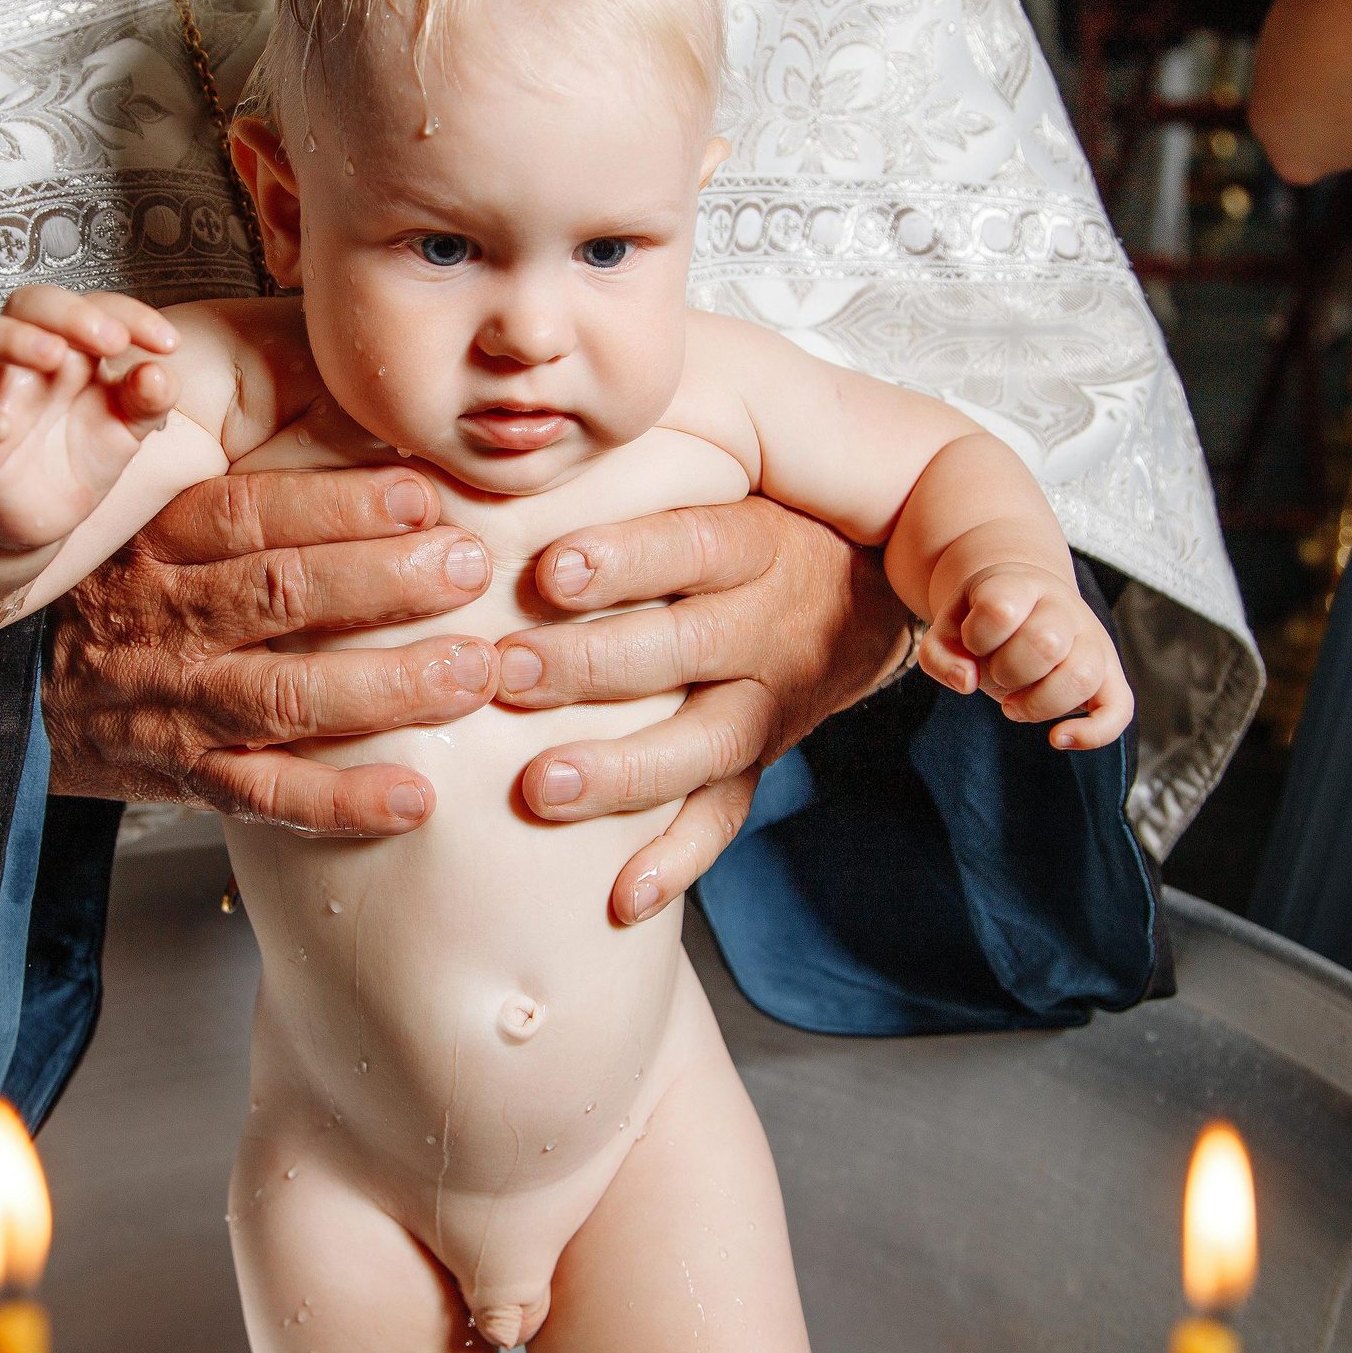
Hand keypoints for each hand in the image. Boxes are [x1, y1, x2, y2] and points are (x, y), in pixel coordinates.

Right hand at [0, 285, 181, 552]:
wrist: (41, 514)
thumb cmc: (81, 452)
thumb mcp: (128, 426)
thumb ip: (149, 399)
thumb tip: (159, 371)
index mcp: (72, 348)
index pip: (94, 307)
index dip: (131, 315)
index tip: (168, 343)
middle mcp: (25, 360)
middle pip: (29, 304)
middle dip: (70, 314)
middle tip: (112, 341)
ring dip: (13, 339)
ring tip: (53, 356)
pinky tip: (1, 428)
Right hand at [44, 467, 497, 833]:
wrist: (20, 695)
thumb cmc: (119, 598)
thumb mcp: (149, 524)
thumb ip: (238, 498)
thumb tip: (365, 444)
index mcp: (157, 541)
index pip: (252, 512)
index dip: (341, 503)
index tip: (422, 497)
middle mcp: (164, 618)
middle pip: (281, 593)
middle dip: (387, 581)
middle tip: (470, 568)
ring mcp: (176, 703)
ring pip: (286, 694)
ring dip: (389, 686)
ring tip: (473, 673)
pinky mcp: (186, 777)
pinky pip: (267, 795)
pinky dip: (342, 801)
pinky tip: (415, 796)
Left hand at [490, 497, 911, 924]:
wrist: (860, 595)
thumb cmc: (736, 524)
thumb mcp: (715, 479)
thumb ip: (628, 471)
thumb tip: (491, 453)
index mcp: (753, 543)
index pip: (692, 544)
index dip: (626, 558)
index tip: (551, 571)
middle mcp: (767, 625)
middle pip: (686, 646)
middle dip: (592, 664)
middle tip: (507, 674)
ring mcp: (768, 703)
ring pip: (703, 743)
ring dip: (622, 772)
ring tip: (540, 788)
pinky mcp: (759, 765)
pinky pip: (723, 818)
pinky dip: (676, 862)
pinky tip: (621, 898)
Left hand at [915, 562, 1131, 751]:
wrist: (1023, 600)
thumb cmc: (984, 622)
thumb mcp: (948, 626)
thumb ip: (939, 654)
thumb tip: (966, 682)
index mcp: (1020, 586)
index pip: (1000, 609)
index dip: (976, 637)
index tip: (973, 642)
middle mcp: (1064, 609)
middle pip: (1045, 643)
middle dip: (1006, 673)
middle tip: (996, 676)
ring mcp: (1092, 641)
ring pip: (1081, 676)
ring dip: (1037, 704)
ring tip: (1014, 705)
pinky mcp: (1109, 676)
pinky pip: (1120, 709)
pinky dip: (1094, 733)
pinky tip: (1058, 739)